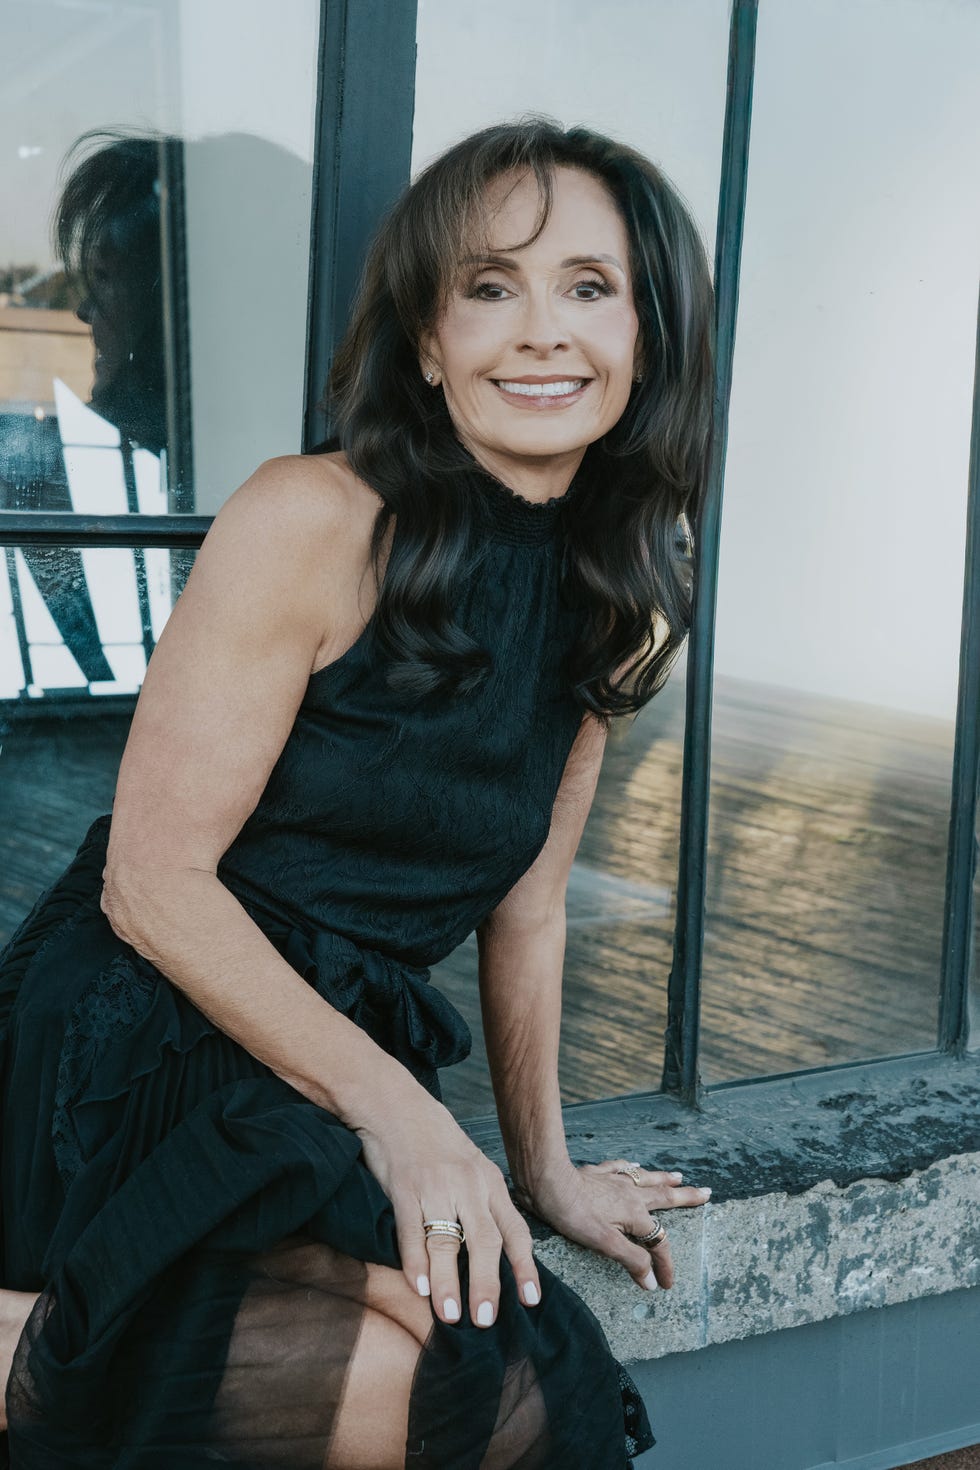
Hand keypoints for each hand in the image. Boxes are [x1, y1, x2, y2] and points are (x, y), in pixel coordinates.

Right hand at [353, 1081, 541, 1328]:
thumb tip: (495, 1252)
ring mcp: (436, 1186)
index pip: (515, 1230)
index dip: (525, 1266)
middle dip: (488, 1284)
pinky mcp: (404, 1188)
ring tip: (450, 1316)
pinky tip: (419, 1287)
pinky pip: (412, 1231)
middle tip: (486, 1320)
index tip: (531, 1300)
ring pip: (446, 1242)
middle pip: (485, 1241)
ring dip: (449, 1283)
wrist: (396, 1104)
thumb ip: (483, 1204)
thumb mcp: (471, 1166)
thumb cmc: (436, 1141)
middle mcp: (468, 1185)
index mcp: (489, 1182)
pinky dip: (415, 1262)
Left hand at [516, 1157, 711, 1290]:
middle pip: (664, 1197)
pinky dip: (631, 1168)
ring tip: (679, 1177)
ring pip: (646, 1179)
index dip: (665, 1265)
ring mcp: (613, 1180)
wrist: (548, 1182)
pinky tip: (633, 1165)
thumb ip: (631, 1260)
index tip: (667, 1285)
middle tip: (707, 1193)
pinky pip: (620, 1168)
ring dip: (664, 1180)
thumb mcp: (604, 1244)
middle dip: (686, 1198)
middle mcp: (630, 1194)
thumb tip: (652, 1281)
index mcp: (634, 1213)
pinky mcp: (596, 1173)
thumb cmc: (574, 1214)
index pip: (658, 1242)